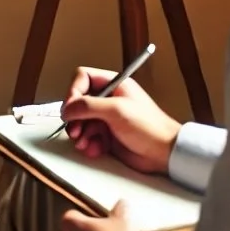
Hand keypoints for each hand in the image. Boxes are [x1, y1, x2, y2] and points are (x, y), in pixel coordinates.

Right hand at [60, 67, 181, 173]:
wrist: (164, 152)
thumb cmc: (148, 127)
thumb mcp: (117, 110)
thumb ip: (88, 106)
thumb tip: (66, 109)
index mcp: (113, 84)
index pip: (82, 77)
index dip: (73, 91)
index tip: (71, 108)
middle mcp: (108, 98)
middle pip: (77, 101)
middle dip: (73, 117)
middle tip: (74, 130)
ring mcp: (107, 117)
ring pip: (80, 120)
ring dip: (79, 133)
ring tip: (84, 143)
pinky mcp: (107, 134)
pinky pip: (88, 136)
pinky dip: (88, 144)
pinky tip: (95, 149)